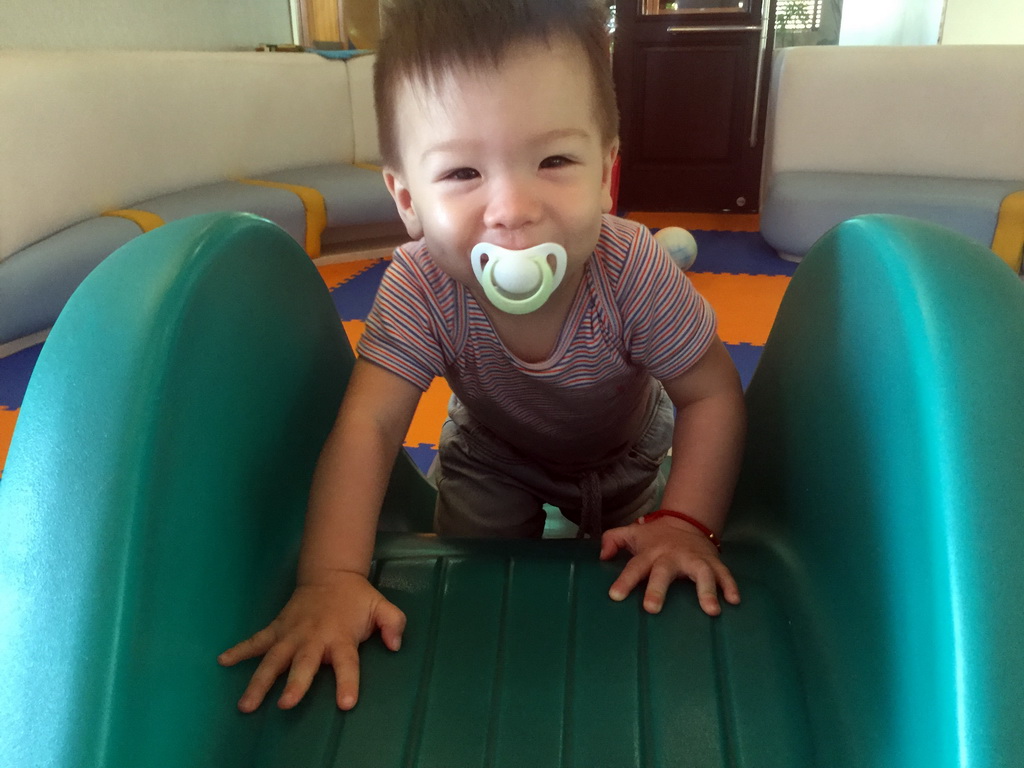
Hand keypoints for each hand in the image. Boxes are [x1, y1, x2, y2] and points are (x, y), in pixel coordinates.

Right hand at [217, 572, 405, 712]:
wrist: (331, 574)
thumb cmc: (356, 599)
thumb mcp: (381, 606)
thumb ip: (393, 623)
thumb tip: (395, 644)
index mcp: (340, 637)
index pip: (347, 663)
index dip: (347, 682)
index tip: (345, 703)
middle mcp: (313, 638)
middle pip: (304, 663)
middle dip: (295, 683)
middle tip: (286, 703)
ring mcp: (291, 634)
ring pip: (273, 659)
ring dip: (259, 681)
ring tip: (246, 704)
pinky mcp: (277, 629)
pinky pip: (255, 641)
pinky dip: (239, 650)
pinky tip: (222, 661)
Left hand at [600, 518, 740, 615]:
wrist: (686, 521)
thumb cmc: (655, 536)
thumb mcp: (631, 534)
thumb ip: (612, 541)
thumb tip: (601, 555)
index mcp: (650, 553)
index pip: (634, 567)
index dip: (624, 580)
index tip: (615, 596)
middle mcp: (672, 556)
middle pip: (664, 572)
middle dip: (657, 589)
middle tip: (651, 608)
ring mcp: (694, 559)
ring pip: (701, 573)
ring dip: (706, 590)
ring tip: (710, 610)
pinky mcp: (713, 562)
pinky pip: (724, 574)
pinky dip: (730, 586)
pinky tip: (733, 600)